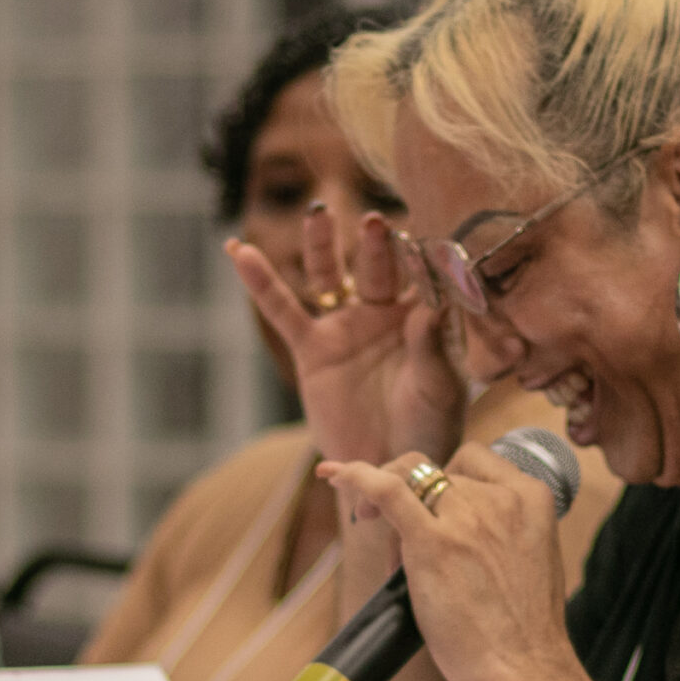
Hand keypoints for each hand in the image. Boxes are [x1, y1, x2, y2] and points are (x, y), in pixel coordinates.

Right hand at [229, 208, 464, 465]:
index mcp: (425, 316)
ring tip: (318, 213)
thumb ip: (433, 347)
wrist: (389, 467)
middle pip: (377, 267)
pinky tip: (240, 249)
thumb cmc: (429, 428)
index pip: (421, 275)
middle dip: (376, 246)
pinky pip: (283, 310)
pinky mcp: (313, 348)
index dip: (420, 255)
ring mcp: (346, 326)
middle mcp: (384, 311)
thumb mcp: (439, 389)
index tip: (421, 235)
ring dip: (324, 245)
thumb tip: (431, 305)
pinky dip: (261, 281)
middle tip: (375, 223)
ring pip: (330, 276)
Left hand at [315, 443, 579, 680]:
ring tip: (379, 539)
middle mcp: (500, 498)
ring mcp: (467, 516)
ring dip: (386, 503)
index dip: (444, 478)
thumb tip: (450, 529)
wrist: (525, 671)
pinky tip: (333, 474)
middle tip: (396, 537)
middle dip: (414, 501)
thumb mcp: (528, 560)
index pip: (473, 461)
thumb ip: (498, 532)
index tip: (429, 503)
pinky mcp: (433, 542)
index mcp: (532, 497)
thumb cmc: (524, 633)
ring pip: (409, 481)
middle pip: (437, 475)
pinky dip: (355, 476)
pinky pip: (386, 489)